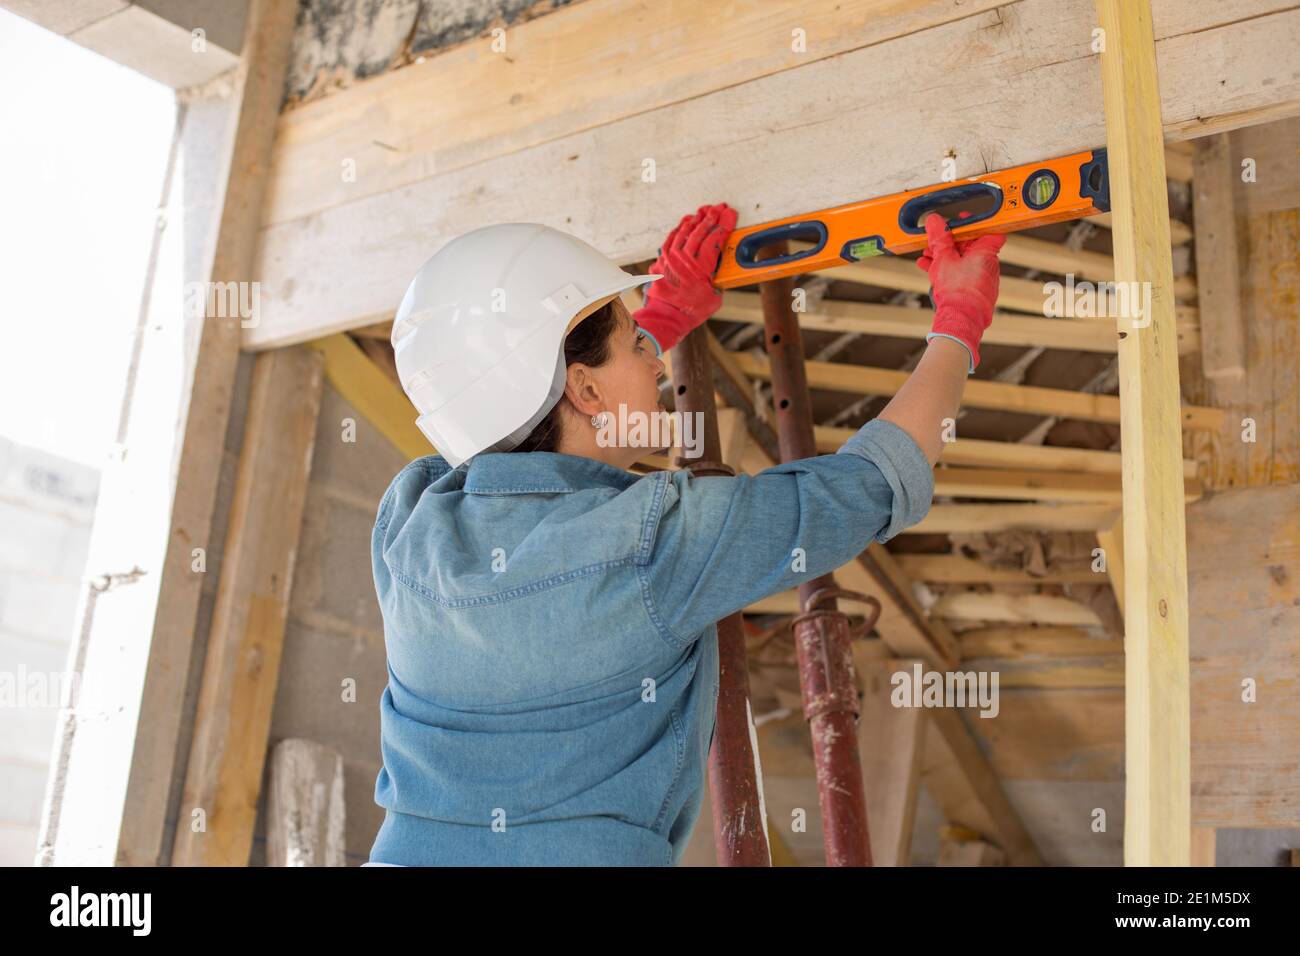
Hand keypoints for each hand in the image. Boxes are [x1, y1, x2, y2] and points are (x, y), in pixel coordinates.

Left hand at [634, 202, 737, 353]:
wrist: (666, 317)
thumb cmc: (692, 310)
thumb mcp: (715, 295)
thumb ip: (718, 277)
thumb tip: (720, 266)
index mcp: (702, 266)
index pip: (715, 238)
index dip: (724, 224)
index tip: (730, 214)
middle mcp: (685, 258)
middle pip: (700, 230)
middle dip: (711, 216)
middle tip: (719, 207)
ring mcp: (671, 257)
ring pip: (684, 231)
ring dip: (696, 219)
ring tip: (704, 211)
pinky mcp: (662, 260)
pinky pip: (671, 239)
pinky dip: (679, 229)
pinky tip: (685, 223)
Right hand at [915, 211, 1005, 371]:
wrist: (960, 321)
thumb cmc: (958, 291)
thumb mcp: (943, 259)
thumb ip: (939, 239)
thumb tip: (935, 221)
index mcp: (986, 254)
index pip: (989, 231)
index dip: (975, 224)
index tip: (961, 221)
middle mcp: (988, 266)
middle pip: (971, 246)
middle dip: (950, 242)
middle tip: (936, 239)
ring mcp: (982, 280)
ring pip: (963, 261)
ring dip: (945, 256)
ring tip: (927, 255)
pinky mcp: (974, 292)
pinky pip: (961, 275)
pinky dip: (947, 270)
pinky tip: (928, 268)